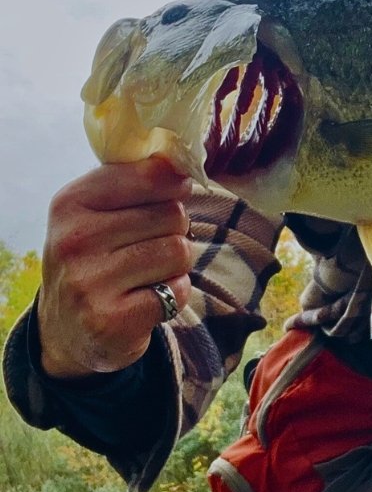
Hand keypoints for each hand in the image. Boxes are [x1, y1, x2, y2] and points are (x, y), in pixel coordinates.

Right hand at [37, 157, 194, 379]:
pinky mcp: (112, 320)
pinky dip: (173, 294)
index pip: (153, 175)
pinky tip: (144, 299)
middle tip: (143, 249)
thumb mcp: (100, 211)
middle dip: (172, 232)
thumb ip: (139, 181)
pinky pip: (178, 290)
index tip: (166, 198)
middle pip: (173, 215)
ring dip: (175, 265)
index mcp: (71, 202)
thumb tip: (181, 162)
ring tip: (144, 275)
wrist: (69, 328)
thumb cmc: (97, 257)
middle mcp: (75, 240)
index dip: (173, 188)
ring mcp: (90, 282)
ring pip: (179, 250)